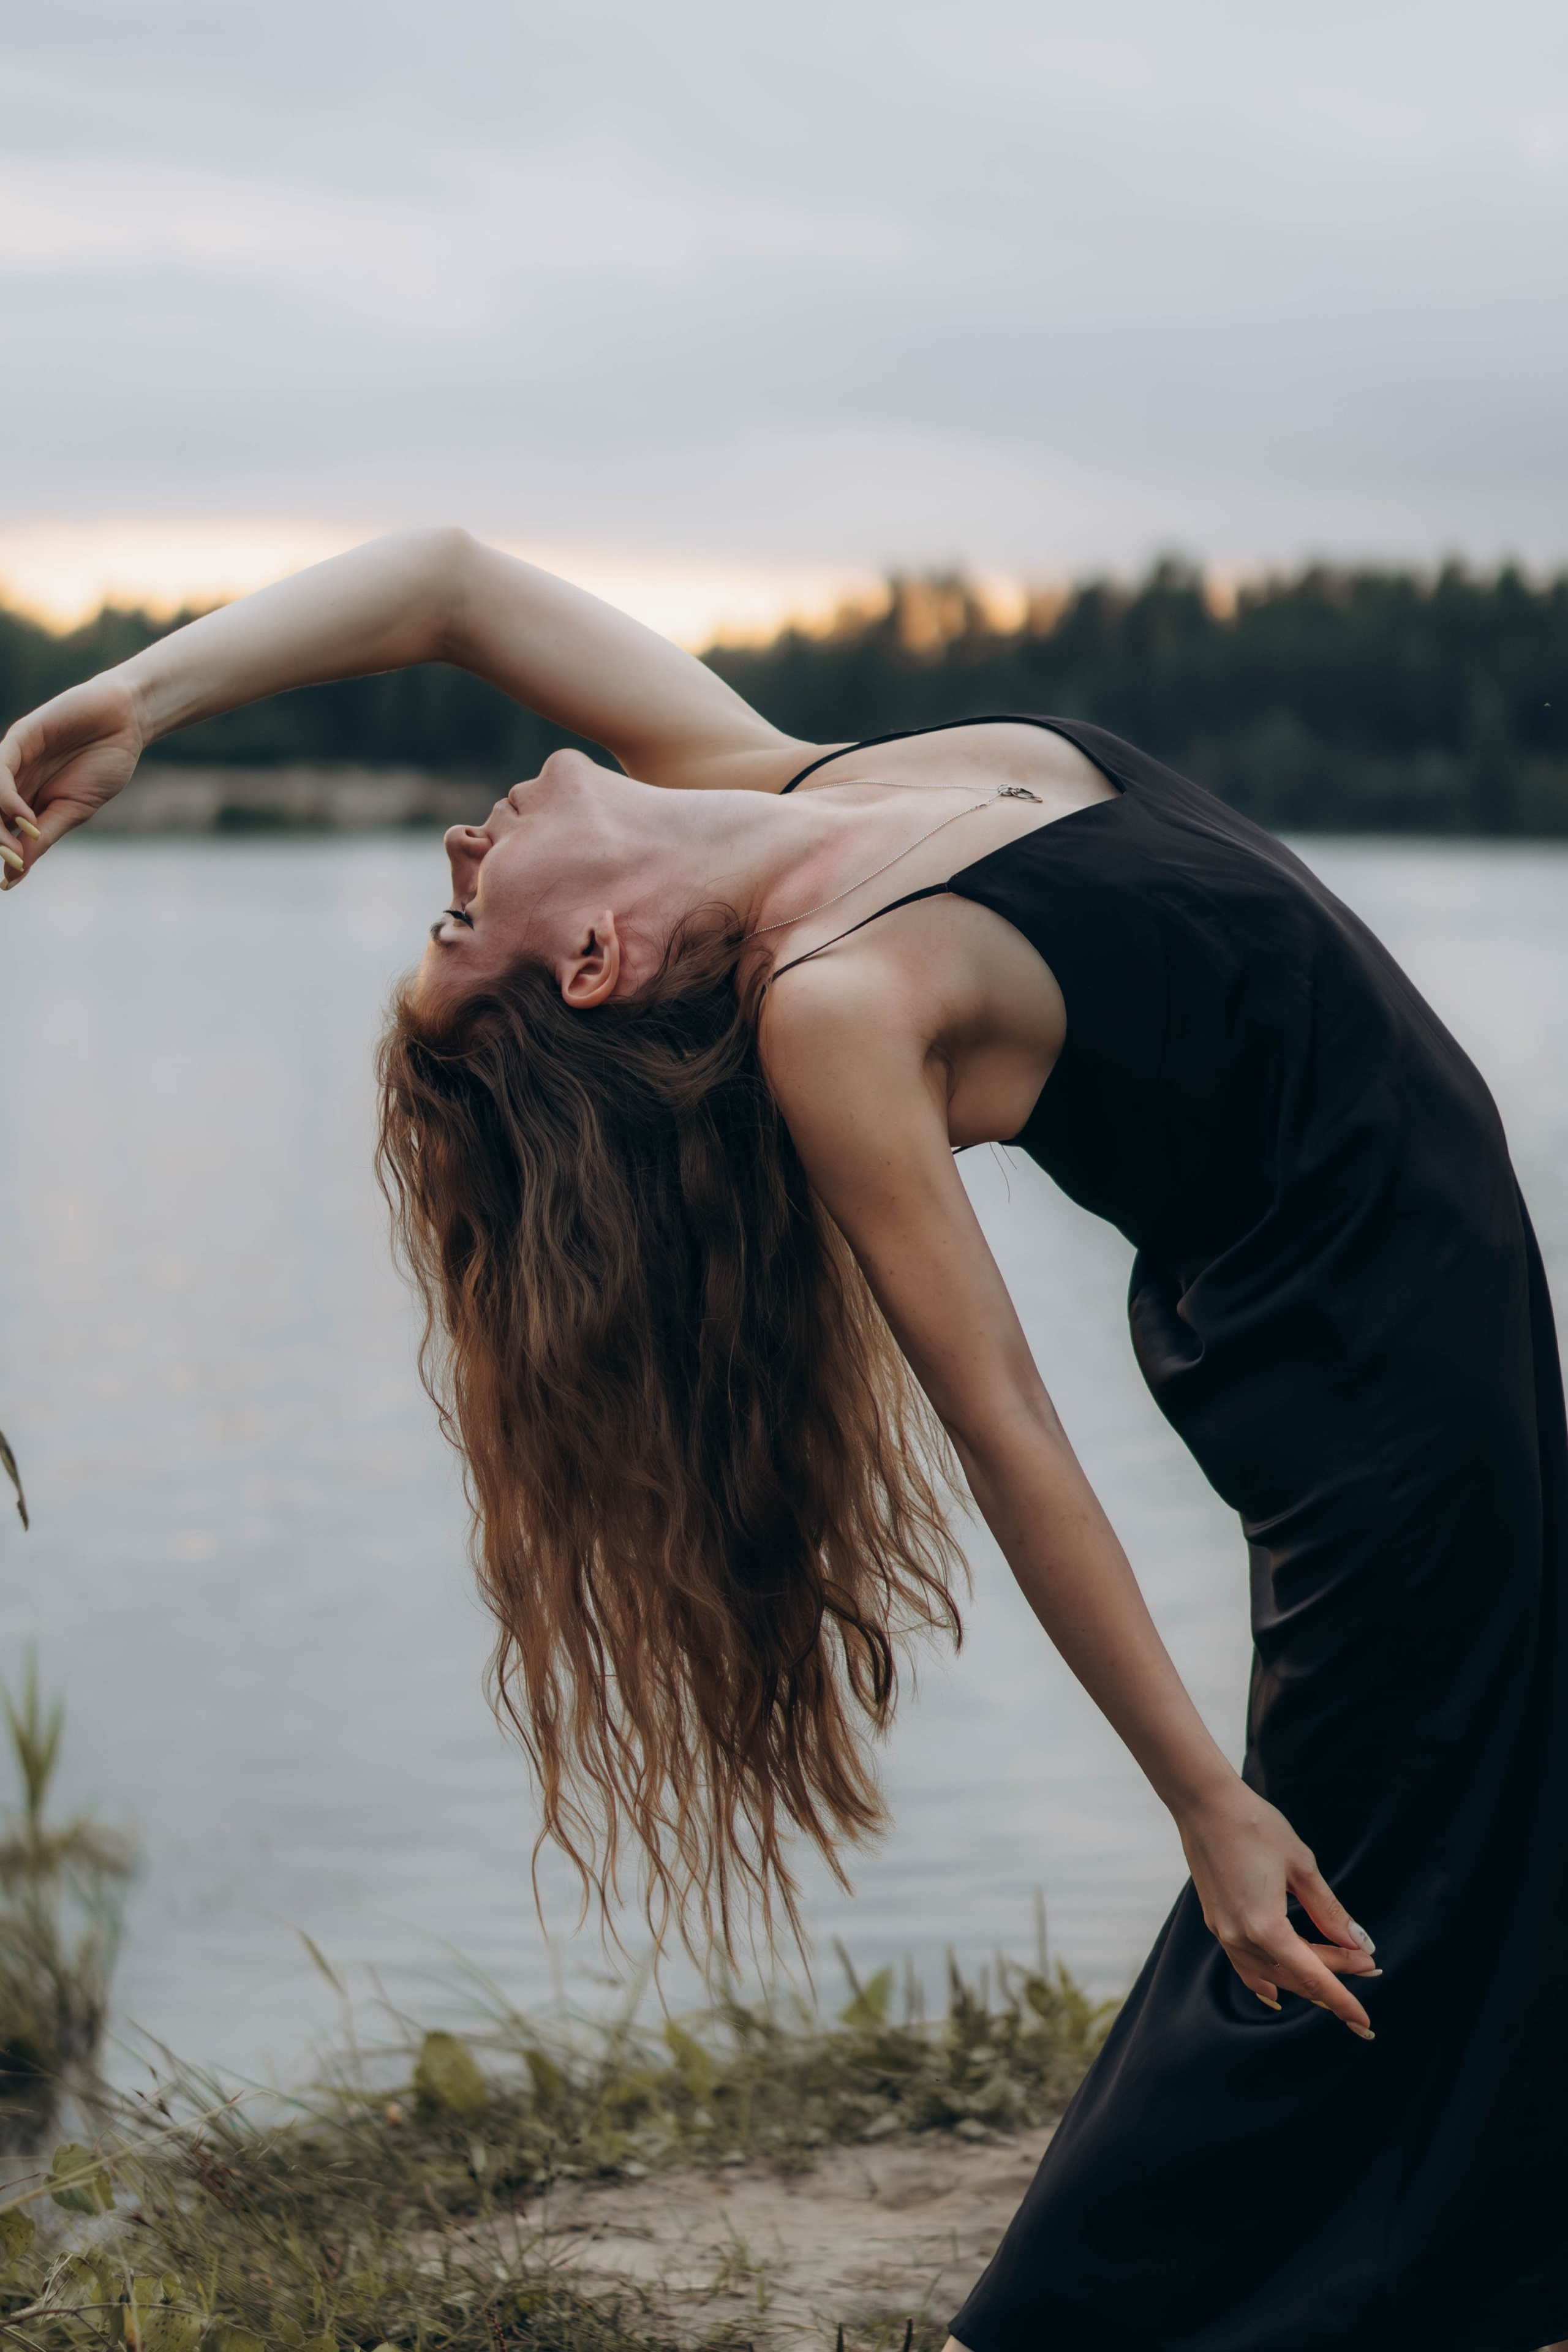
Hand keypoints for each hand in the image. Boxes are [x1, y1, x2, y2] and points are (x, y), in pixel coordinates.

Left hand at [0, 670, 145, 886]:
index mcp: (26, 801)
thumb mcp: (74, 811)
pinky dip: (7, 798)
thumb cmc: (104, 765)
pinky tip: (24, 817)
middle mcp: (14, 780)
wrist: (126, 724)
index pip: (3, 830)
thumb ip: (42, 836)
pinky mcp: (20, 737)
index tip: (9, 882)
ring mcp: (14, 759)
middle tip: (12, 864)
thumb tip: (15, 871)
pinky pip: (0, 769)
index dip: (5, 854)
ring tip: (13, 848)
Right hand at [1177, 1779, 1378, 2036]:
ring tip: (1338, 1965)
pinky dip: (1270, 1978)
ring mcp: (1224, 1933)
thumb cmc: (1254, 1826)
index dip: (1343, 2000)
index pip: (1313, 1976)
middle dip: (1334, 1976)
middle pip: (1296, 1975)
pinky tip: (1280, 1987)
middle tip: (1367, 1963)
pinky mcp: (1217, 1923)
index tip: (1366, 2021)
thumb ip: (1329, 1911)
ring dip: (1307, 1975)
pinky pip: (1248, 1966)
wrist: (1203, 1803)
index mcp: (1265, 1926)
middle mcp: (1240, 1938)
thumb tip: (1358, 1943)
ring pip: (1273, 1974)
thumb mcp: (1302, 1866)